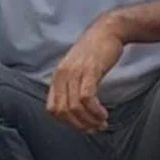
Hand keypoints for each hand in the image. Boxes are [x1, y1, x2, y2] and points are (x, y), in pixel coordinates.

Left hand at [47, 15, 125, 131]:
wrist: (107, 30)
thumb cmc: (95, 51)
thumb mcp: (77, 69)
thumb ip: (73, 87)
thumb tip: (77, 111)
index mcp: (57, 77)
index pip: (52, 109)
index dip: (66, 123)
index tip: (82, 126)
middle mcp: (62, 76)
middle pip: (62, 112)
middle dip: (79, 125)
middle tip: (94, 128)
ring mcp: (74, 73)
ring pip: (74, 107)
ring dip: (89, 120)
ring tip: (101, 123)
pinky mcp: (89, 71)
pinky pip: (87, 98)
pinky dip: (94, 111)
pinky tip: (103, 114)